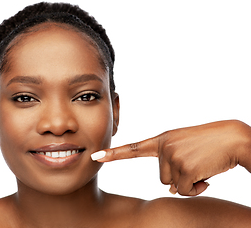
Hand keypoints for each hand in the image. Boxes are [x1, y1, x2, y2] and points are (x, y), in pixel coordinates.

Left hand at [91, 120, 250, 195]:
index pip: (133, 148)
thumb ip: (171, 165)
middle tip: (196, 163)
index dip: (114, 154)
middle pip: (161, 178)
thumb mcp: (185, 149)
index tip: (96, 156)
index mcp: (162, 139)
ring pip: (172, 186)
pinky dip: (197, 188)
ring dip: (189, 183)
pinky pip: (184, 191)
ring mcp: (173, 157)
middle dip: (179, 177)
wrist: (233, 138)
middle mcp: (164, 147)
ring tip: (202, 167)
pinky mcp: (184, 168)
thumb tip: (169, 190)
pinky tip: (207, 175)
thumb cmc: (210, 143)